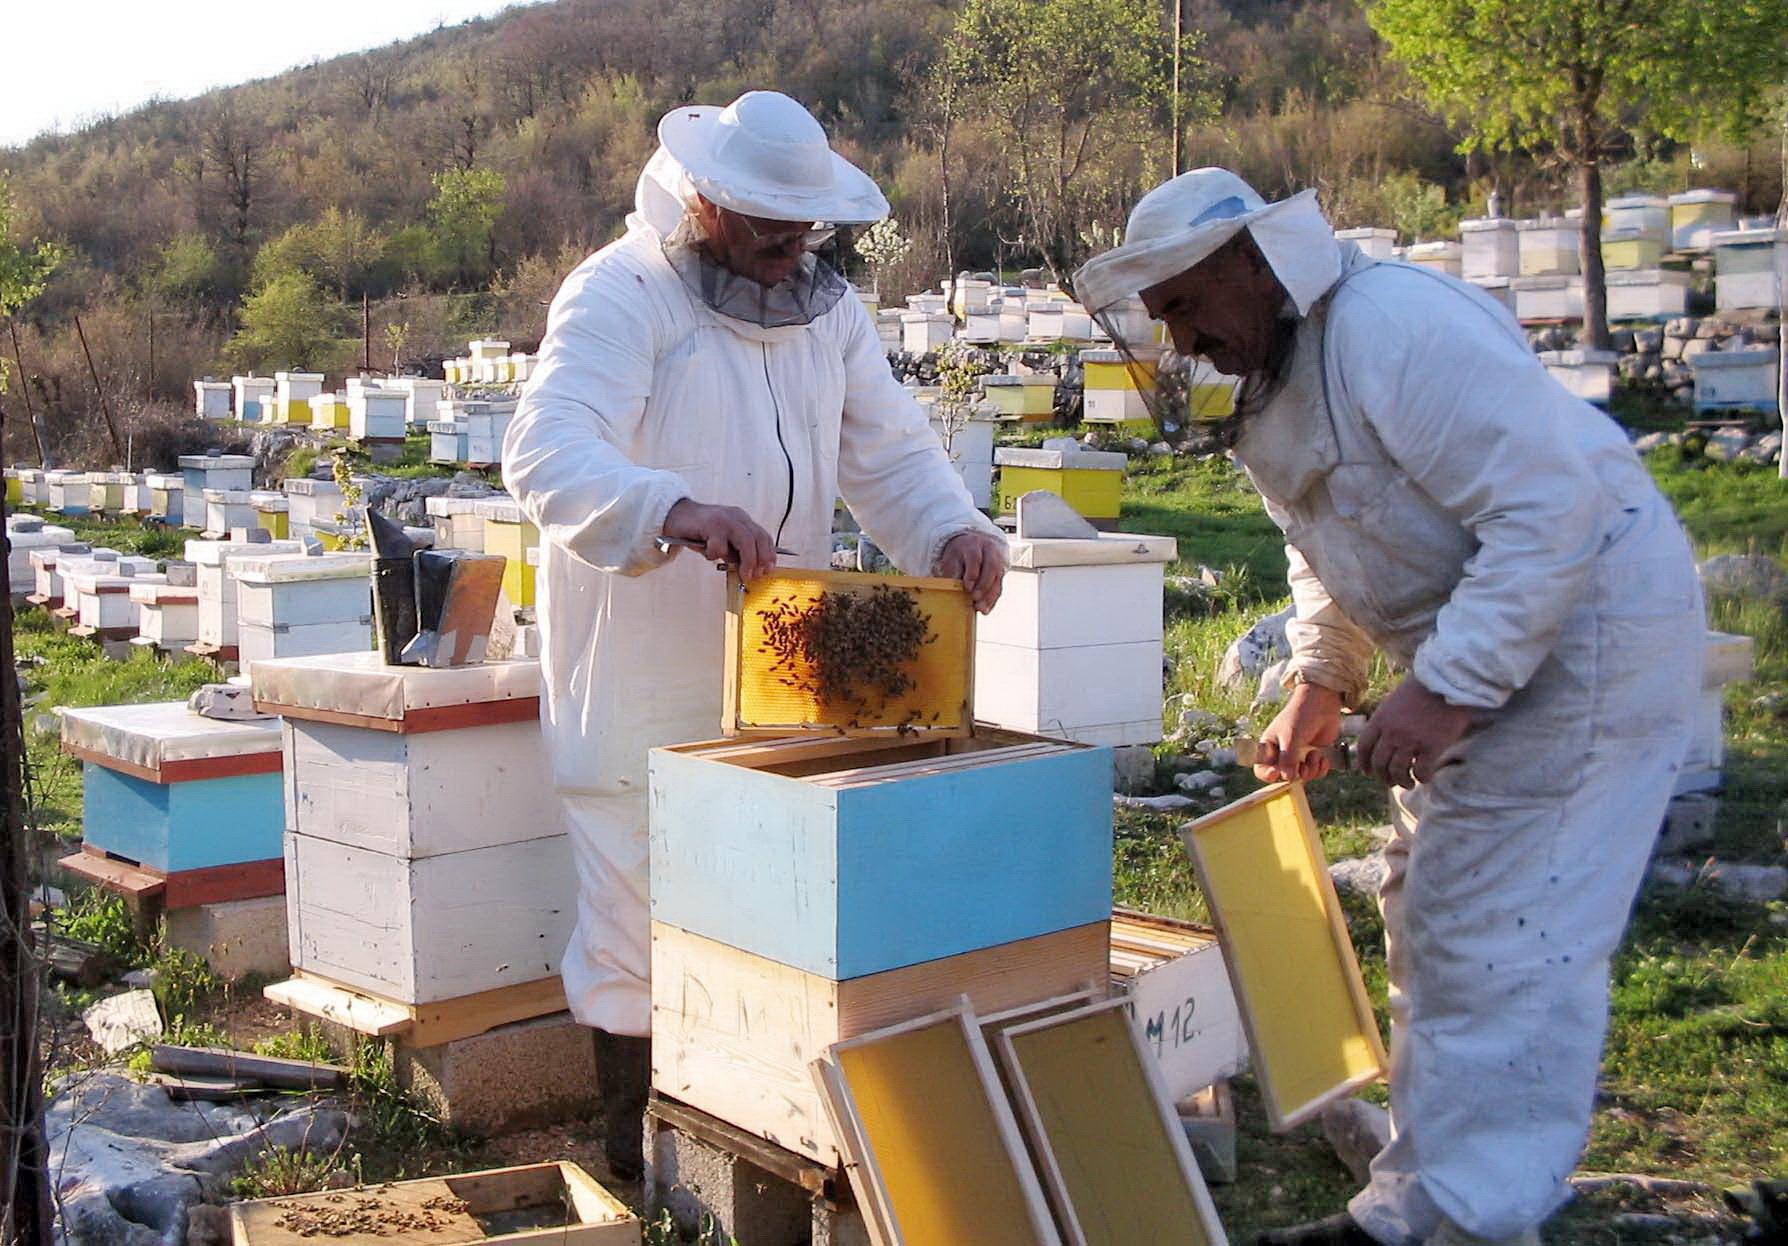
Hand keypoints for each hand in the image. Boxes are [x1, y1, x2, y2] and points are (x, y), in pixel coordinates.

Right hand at [662, 499, 777, 581]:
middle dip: (761, 559)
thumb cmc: (700, 532)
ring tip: (743, 575)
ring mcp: (725, 520)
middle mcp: (737, 517)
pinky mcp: (711, 524)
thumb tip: (750, 571)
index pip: (763, 536)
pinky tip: (708, 554)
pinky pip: (719, 546)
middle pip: (758, 538)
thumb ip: (735, 552)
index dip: (769, 553)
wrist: (676, 515)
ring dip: (747, 561)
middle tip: (755, 575)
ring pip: (746, 541)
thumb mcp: (723, 541)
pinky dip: (716, 555)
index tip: (769, 569)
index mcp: (742, 520)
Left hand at [936, 531, 1005, 612]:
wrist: (972, 545)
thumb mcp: (951, 559)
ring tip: (981, 609)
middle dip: (983, 585)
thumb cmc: (959, 555)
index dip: (972, 573)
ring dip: (989, 596)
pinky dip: (992, 600)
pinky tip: (986, 610)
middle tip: (975, 599)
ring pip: (997, 578)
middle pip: (991, 567)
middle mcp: (989, 551)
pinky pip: (999, 586)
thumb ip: (952, 572)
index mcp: (974, 545)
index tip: (967, 587)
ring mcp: (998, 561)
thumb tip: (951, 589)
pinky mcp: (1001, 572)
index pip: (975, 558)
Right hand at [1253, 681, 1344, 782]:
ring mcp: (1298, 757)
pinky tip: (1322, 757)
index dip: (1268, 775)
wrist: (1321, 704)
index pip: (1261, 769)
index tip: (1278, 773)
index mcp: (1269, 748)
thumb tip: (1288, 778)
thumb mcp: (1290, 737)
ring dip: (1311, 770)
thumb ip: (1288, 759)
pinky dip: (1320, 769)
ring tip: (1315, 755)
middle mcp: (1282, 754)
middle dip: (1296, 774)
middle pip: (1284, 777)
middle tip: (1303, 766)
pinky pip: (1315, 773)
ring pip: (1302, 776)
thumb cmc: (1299, 716)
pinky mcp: (1313, 757)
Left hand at [1358, 677, 1472, 787]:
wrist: (1447, 682)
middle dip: (1383, 776)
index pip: (1364, 747)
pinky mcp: (1432, 746)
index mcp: (1380, 719)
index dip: (1364, 763)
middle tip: (1390, 781)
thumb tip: (1383, 737)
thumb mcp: (1394, 700)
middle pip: (1380, 763)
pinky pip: (1421, 772)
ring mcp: (1411, 741)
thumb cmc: (1422, 689)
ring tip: (1408, 783)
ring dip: (1401, 782)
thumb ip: (1386, 719)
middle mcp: (1392, 733)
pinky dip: (1422, 778)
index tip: (1368, 772)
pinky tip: (1425, 777)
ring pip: (1398, 772)